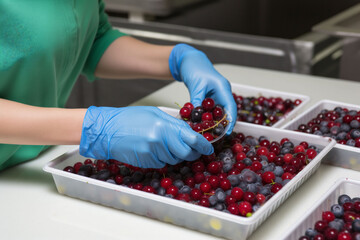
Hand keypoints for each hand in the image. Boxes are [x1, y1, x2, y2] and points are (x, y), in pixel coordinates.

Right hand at [79, 106, 212, 167]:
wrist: (107, 130)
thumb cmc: (129, 119)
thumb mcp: (154, 114)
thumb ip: (173, 124)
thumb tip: (189, 132)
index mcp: (165, 125)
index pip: (192, 138)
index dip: (203, 145)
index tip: (208, 149)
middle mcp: (160, 140)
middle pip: (186, 153)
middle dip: (190, 153)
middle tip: (190, 150)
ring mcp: (153, 152)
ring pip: (174, 160)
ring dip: (174, 155)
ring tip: (162, 145)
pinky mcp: (146, 162)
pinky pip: (161, 164)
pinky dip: (161, 159)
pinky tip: (152, 150)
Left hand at [168, 44, 236, 134]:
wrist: (188, 60)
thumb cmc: (194, 67)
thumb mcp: (196, 86)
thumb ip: (196, 101)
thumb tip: (195, 116)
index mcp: (223, 87)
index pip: (231, 107)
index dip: (230, 121)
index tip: (226, 132)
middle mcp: (222, 92)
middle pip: (226, 112)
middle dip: (221, 124)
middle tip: (214, 135)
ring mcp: (216, 95)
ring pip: (217, 112)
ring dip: (212, 121)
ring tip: (207, 131)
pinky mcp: (209, 97)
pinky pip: (210, 109)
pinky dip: (206, 116)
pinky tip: (200, 122)